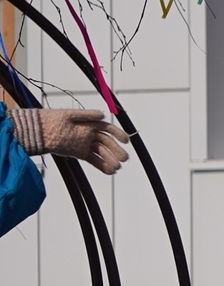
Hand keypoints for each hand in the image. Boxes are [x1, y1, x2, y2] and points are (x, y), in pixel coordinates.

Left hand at [13, 108, 129, 173]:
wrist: (36, 132)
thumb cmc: (51, 120)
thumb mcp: (68, 115)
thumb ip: (86, 115)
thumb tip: (103, 115)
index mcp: (89, 124)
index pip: (108, 129)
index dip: (118, 134)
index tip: (126, 141)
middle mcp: (89, 134)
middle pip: (107, 143)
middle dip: (117, 151)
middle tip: (124, 159)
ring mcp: (85, 145)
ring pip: (102, 153)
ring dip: (111, 160)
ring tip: (117, 167)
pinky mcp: (79, 154)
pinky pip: (94, 160)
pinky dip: (102, 166)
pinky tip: (110, 171)